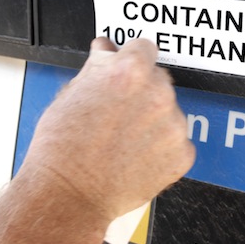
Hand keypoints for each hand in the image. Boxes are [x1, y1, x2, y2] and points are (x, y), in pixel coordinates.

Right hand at [21, 37, 195, 220]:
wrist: (67, 195)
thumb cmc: (62, 148)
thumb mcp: (72, 93)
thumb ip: (98, 66)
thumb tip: (107, 50)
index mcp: (131, 71)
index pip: (144, 48)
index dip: (131, 60)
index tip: (126, 71)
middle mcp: (159, 94)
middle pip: (159, 79)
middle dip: (142, 91)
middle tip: (118, 113)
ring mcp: (174, 125)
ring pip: (169, 112)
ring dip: (153, 120)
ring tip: (124, 140)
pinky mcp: (182, 155)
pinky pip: (177, 142)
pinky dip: (162, 148)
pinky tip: (136, 156)